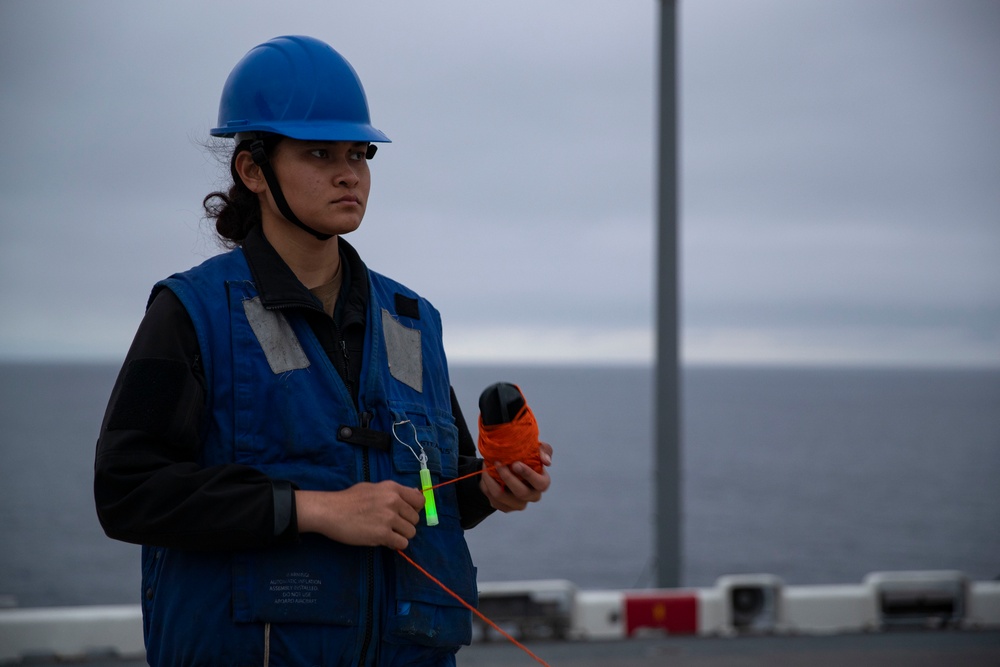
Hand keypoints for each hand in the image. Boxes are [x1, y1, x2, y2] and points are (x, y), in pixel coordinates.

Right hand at [295, 481, 424, 549]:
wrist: (330, 511)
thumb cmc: (348, 499)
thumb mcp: (373, 488)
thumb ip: (394, 492)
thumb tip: (414, 492)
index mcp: (392, 488)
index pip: (420, 500)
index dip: (415, 509)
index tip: (405, 514)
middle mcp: (394, 501)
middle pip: (415, 518)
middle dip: (405, 524)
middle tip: (391, 526)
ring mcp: (389, 518)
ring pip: (411, 532)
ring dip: (401, 535)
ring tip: (387, 533)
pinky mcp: (382, 534)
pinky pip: (402, 543)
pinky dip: (395, 544)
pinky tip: (384, 540)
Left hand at [480, 441, 552, 512]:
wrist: (508, 466)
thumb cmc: (525, 458)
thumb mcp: (535, 449)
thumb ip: (544, 451)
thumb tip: (546, 462)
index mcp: (542, 483)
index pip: (541, 484)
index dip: (529, 475)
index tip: (515, 464)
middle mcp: (532, 496)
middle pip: (521, 492)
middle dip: (507, 477)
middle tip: (498, 462)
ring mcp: (518, 504)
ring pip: (502, 496)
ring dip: (491, 480)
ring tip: (487, 465)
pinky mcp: (505, 507)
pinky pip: (492, 499)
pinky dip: (486, 484)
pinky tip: (486, 474)